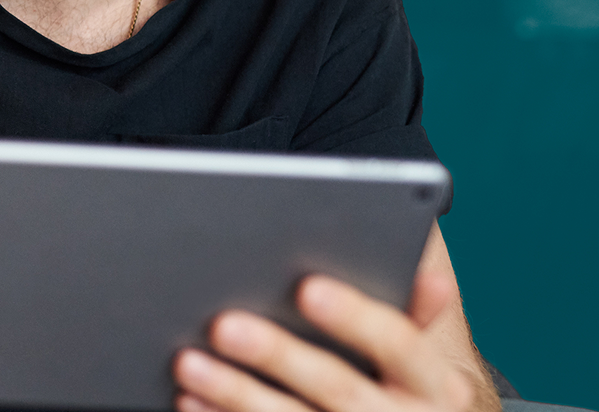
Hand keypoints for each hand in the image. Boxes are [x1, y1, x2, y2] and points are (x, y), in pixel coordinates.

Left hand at [173, 256, 497, 411]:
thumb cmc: (423, 377)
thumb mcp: (442, 338)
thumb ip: (425, 287)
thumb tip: (419, 235)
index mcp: (437, 379)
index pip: (397, 343)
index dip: (354, 316)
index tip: (307, 287)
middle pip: (338, 388)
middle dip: (279, 355)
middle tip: (224, 324)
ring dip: (238, 394)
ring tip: (189, 362)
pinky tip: (190, 401)